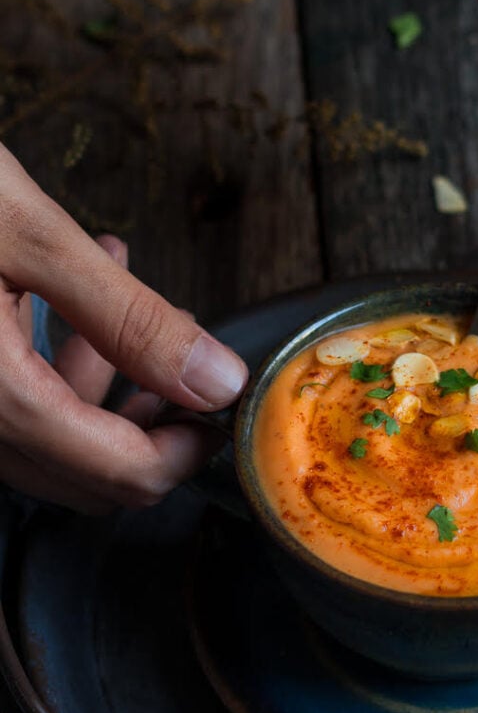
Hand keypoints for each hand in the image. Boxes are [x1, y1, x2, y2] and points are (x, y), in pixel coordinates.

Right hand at [0, 143, 247, 511]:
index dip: (187, 453)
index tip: (222, 412)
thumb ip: (130, 319)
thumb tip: (215, 380)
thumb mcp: (26, 235)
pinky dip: (59, 369)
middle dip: (154, 428)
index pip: (121, 475)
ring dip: (111, 391)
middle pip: (90, 477)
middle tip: (192, 368)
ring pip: (54, 443)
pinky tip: (79, 304)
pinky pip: (14, 406)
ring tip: (147, 316)